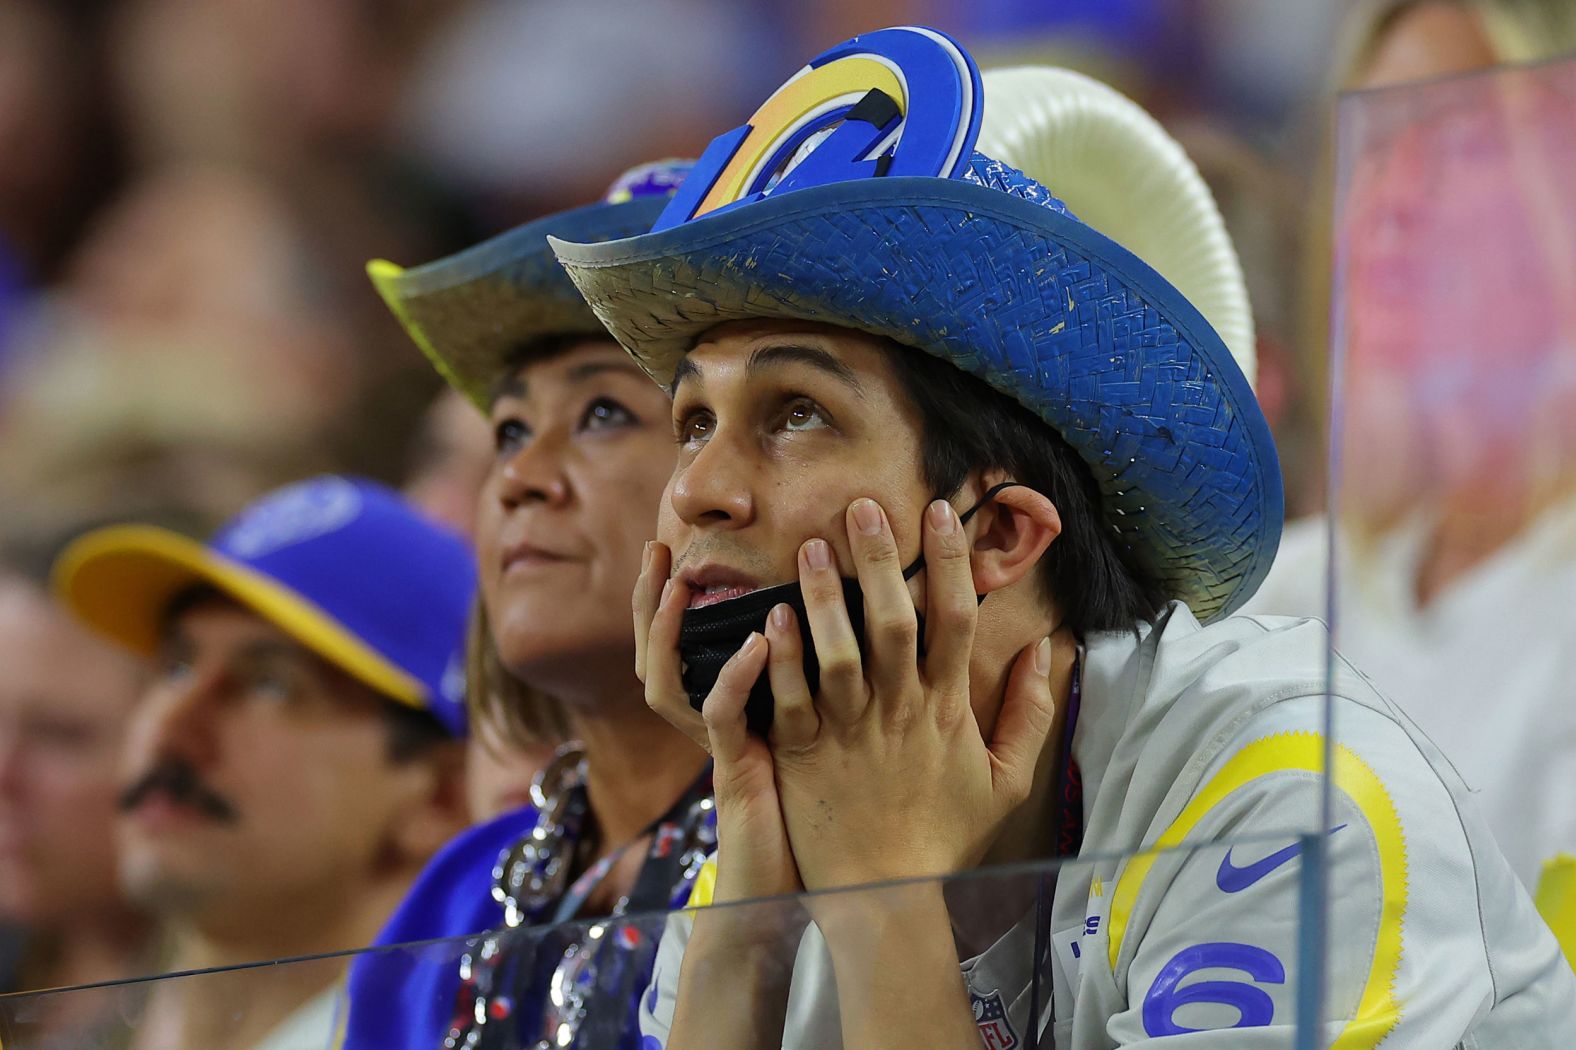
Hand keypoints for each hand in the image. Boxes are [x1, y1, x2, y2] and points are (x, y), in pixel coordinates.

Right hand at [635, 541, 802, 906]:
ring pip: (667, 685)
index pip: (679, 645)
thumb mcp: (809, 734)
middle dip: (647, 602)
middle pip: (655, 656)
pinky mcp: (736, 775)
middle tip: (656, 549)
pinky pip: (721, 721)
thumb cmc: (814, 815)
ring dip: (667, 633)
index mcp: (726, 709)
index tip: (674, 548)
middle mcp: (711, 725)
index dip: (666, 599)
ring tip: (677, 586)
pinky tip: (758, 643)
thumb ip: (813, 679)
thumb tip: (842, 610)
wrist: (798, 891)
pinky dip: (734, 678)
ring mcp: (719, 750)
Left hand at [764, 497, 1060, 890]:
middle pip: (895, 621)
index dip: (951, 561)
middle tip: (863, 506)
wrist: (887, 894)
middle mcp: (900, 711)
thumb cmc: (943, 835)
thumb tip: (1051, 653)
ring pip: (838, 652)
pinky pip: (787, 698)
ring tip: (815, 546)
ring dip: (827, 596)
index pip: (956, 620)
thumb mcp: (1005, 778)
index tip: (941, 511)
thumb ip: (1031, 713)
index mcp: (947, 708)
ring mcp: (849, 732)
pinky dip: (779, 657)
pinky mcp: (801, 754)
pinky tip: (770, 616)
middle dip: (882, 559)